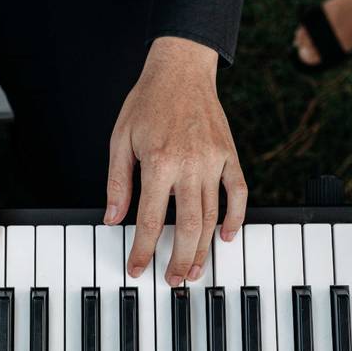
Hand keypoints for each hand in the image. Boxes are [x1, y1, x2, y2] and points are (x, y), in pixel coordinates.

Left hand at [105, 37, 247, 284]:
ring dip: (204, 248)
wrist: (180, 70)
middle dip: (179, 260)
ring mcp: (214, 161)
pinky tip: (226, 237)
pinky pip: (239, 193)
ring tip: (196, 270)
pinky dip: (236, 217)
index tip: (137, 269)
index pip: (148, 219)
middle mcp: (189, 165)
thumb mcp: (120, 140)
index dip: (142, 250)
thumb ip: (118, 183)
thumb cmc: (147, 103)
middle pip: (186, 227)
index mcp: (158, 162)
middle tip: (173, 281)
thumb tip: (112, 219)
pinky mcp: (229, 155)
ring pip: (212, 216)